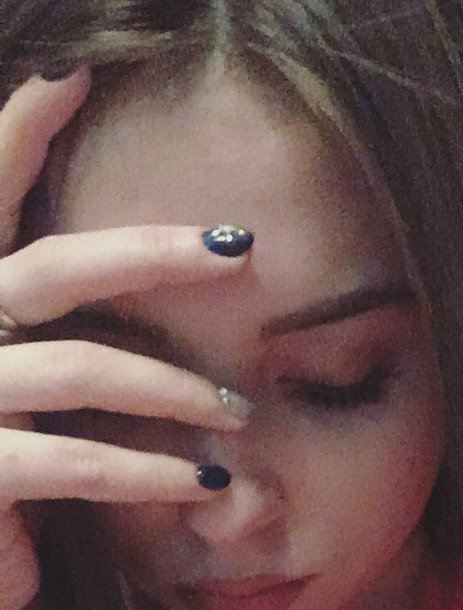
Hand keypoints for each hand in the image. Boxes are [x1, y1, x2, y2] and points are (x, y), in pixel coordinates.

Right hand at [0, 68, 252, 609]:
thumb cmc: (8, 480)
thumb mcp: (31, 397)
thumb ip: (66, 338)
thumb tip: (158, 289)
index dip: (14, 134)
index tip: (72, 74)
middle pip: (52, 270)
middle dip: (150, 251)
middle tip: (240, 247)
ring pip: (79, 367)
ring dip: (174, 386)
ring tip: (240, 412)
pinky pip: (75, 462)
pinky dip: (149, 470)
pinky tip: (208, 484)